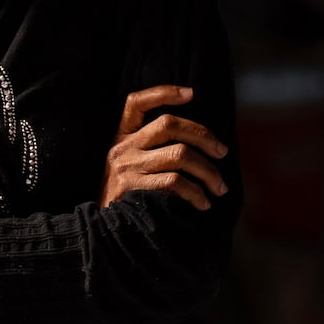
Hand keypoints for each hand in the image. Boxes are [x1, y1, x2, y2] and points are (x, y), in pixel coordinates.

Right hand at [100, 84, 228, 209]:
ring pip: (180, 154)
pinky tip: (203, 203)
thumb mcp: (128, 165)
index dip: (163, 92)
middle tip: (223, 153)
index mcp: (122, 137)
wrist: (100, 230)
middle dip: (204, 136)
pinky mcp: (133, 188)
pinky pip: (175, 182)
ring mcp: (127, 167)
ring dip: (208, 171)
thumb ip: (151, 148)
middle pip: (169, 124)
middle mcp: (122, 147)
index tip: (191, 92)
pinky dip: (196, 192)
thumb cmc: (125, 196)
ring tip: (220, 187)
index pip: (136, 102)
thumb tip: (201, 142)